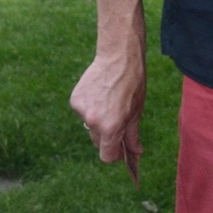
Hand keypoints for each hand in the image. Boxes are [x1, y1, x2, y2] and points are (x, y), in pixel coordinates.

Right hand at [70, 48, 145, 168]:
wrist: (119, 57)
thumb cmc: (132, 83)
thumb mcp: (137, 111)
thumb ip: (133, 136)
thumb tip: (136, 153)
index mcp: (111, 127)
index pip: (107, 156)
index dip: (115, 154)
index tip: (121, 149)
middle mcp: (93, 121)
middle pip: (98, 142)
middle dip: (108, 137)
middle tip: (118, 121)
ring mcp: (82, 110)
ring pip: (90, 126)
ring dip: (98, 121)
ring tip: (109, 102)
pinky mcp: (75, 100)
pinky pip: (83, 112)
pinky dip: (90, 108)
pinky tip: (99, 94)